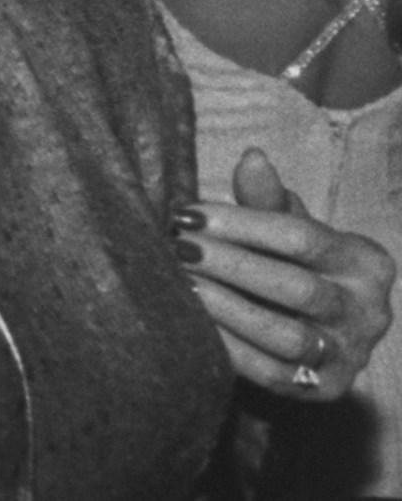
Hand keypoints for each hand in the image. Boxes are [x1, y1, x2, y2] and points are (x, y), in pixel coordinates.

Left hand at [178, 148, 395, 400]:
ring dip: (226, 308)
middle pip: (294, 286)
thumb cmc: (291, 263)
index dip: (240, 224)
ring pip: (285, 334)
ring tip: (180, 284)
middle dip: (229, 265)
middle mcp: (370, 311)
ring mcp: (351, 354)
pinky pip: (272, 373)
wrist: (311, 328)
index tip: (186, 215)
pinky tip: (191, 324)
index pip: (302, 237)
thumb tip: (251, 157)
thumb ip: (267, 198)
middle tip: (177, 249)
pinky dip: (230, 349)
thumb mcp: (286, 229)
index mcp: (366, 262)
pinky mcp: (324, 389)